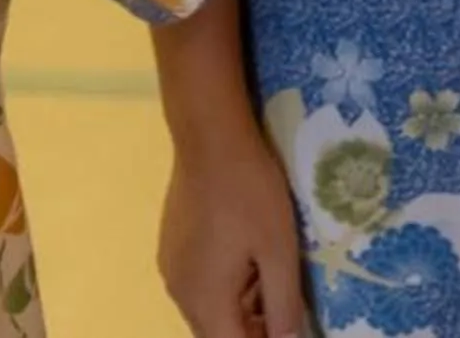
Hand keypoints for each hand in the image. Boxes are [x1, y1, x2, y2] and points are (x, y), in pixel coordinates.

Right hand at [157, 111, 307, 337]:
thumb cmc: (251, 195)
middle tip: (285, 310)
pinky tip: (249, 259)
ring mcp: (171, 269)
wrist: (211, 140)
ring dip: (239, 308)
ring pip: (208, 309)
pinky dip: (225, 287)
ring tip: (273, 280)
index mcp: (205, 300)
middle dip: (250, 330)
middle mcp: (180, 293)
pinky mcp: (171, 248)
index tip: (287, 329)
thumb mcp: (278, 250)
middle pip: (216, 332)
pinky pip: (199, 285)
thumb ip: (283, 304)